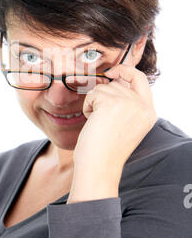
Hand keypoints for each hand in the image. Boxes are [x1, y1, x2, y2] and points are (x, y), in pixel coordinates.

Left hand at [68, 65, 156, 201]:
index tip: (112, 72)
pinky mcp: (112, 103)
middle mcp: (142, 106)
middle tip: (101, 118)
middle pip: (117, 83)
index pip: (140, 79)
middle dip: (103, 96)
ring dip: (95, 103)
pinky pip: (93, 94)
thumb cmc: (106, 149)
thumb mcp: (125, 123)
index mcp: (148, 112)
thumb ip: (126, 102)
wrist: (99, 166)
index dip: (125, 70)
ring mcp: (128, 103)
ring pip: (103, 88)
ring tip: (99, 124)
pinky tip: (92, 122)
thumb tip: (113, 78)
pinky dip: (88, 107)